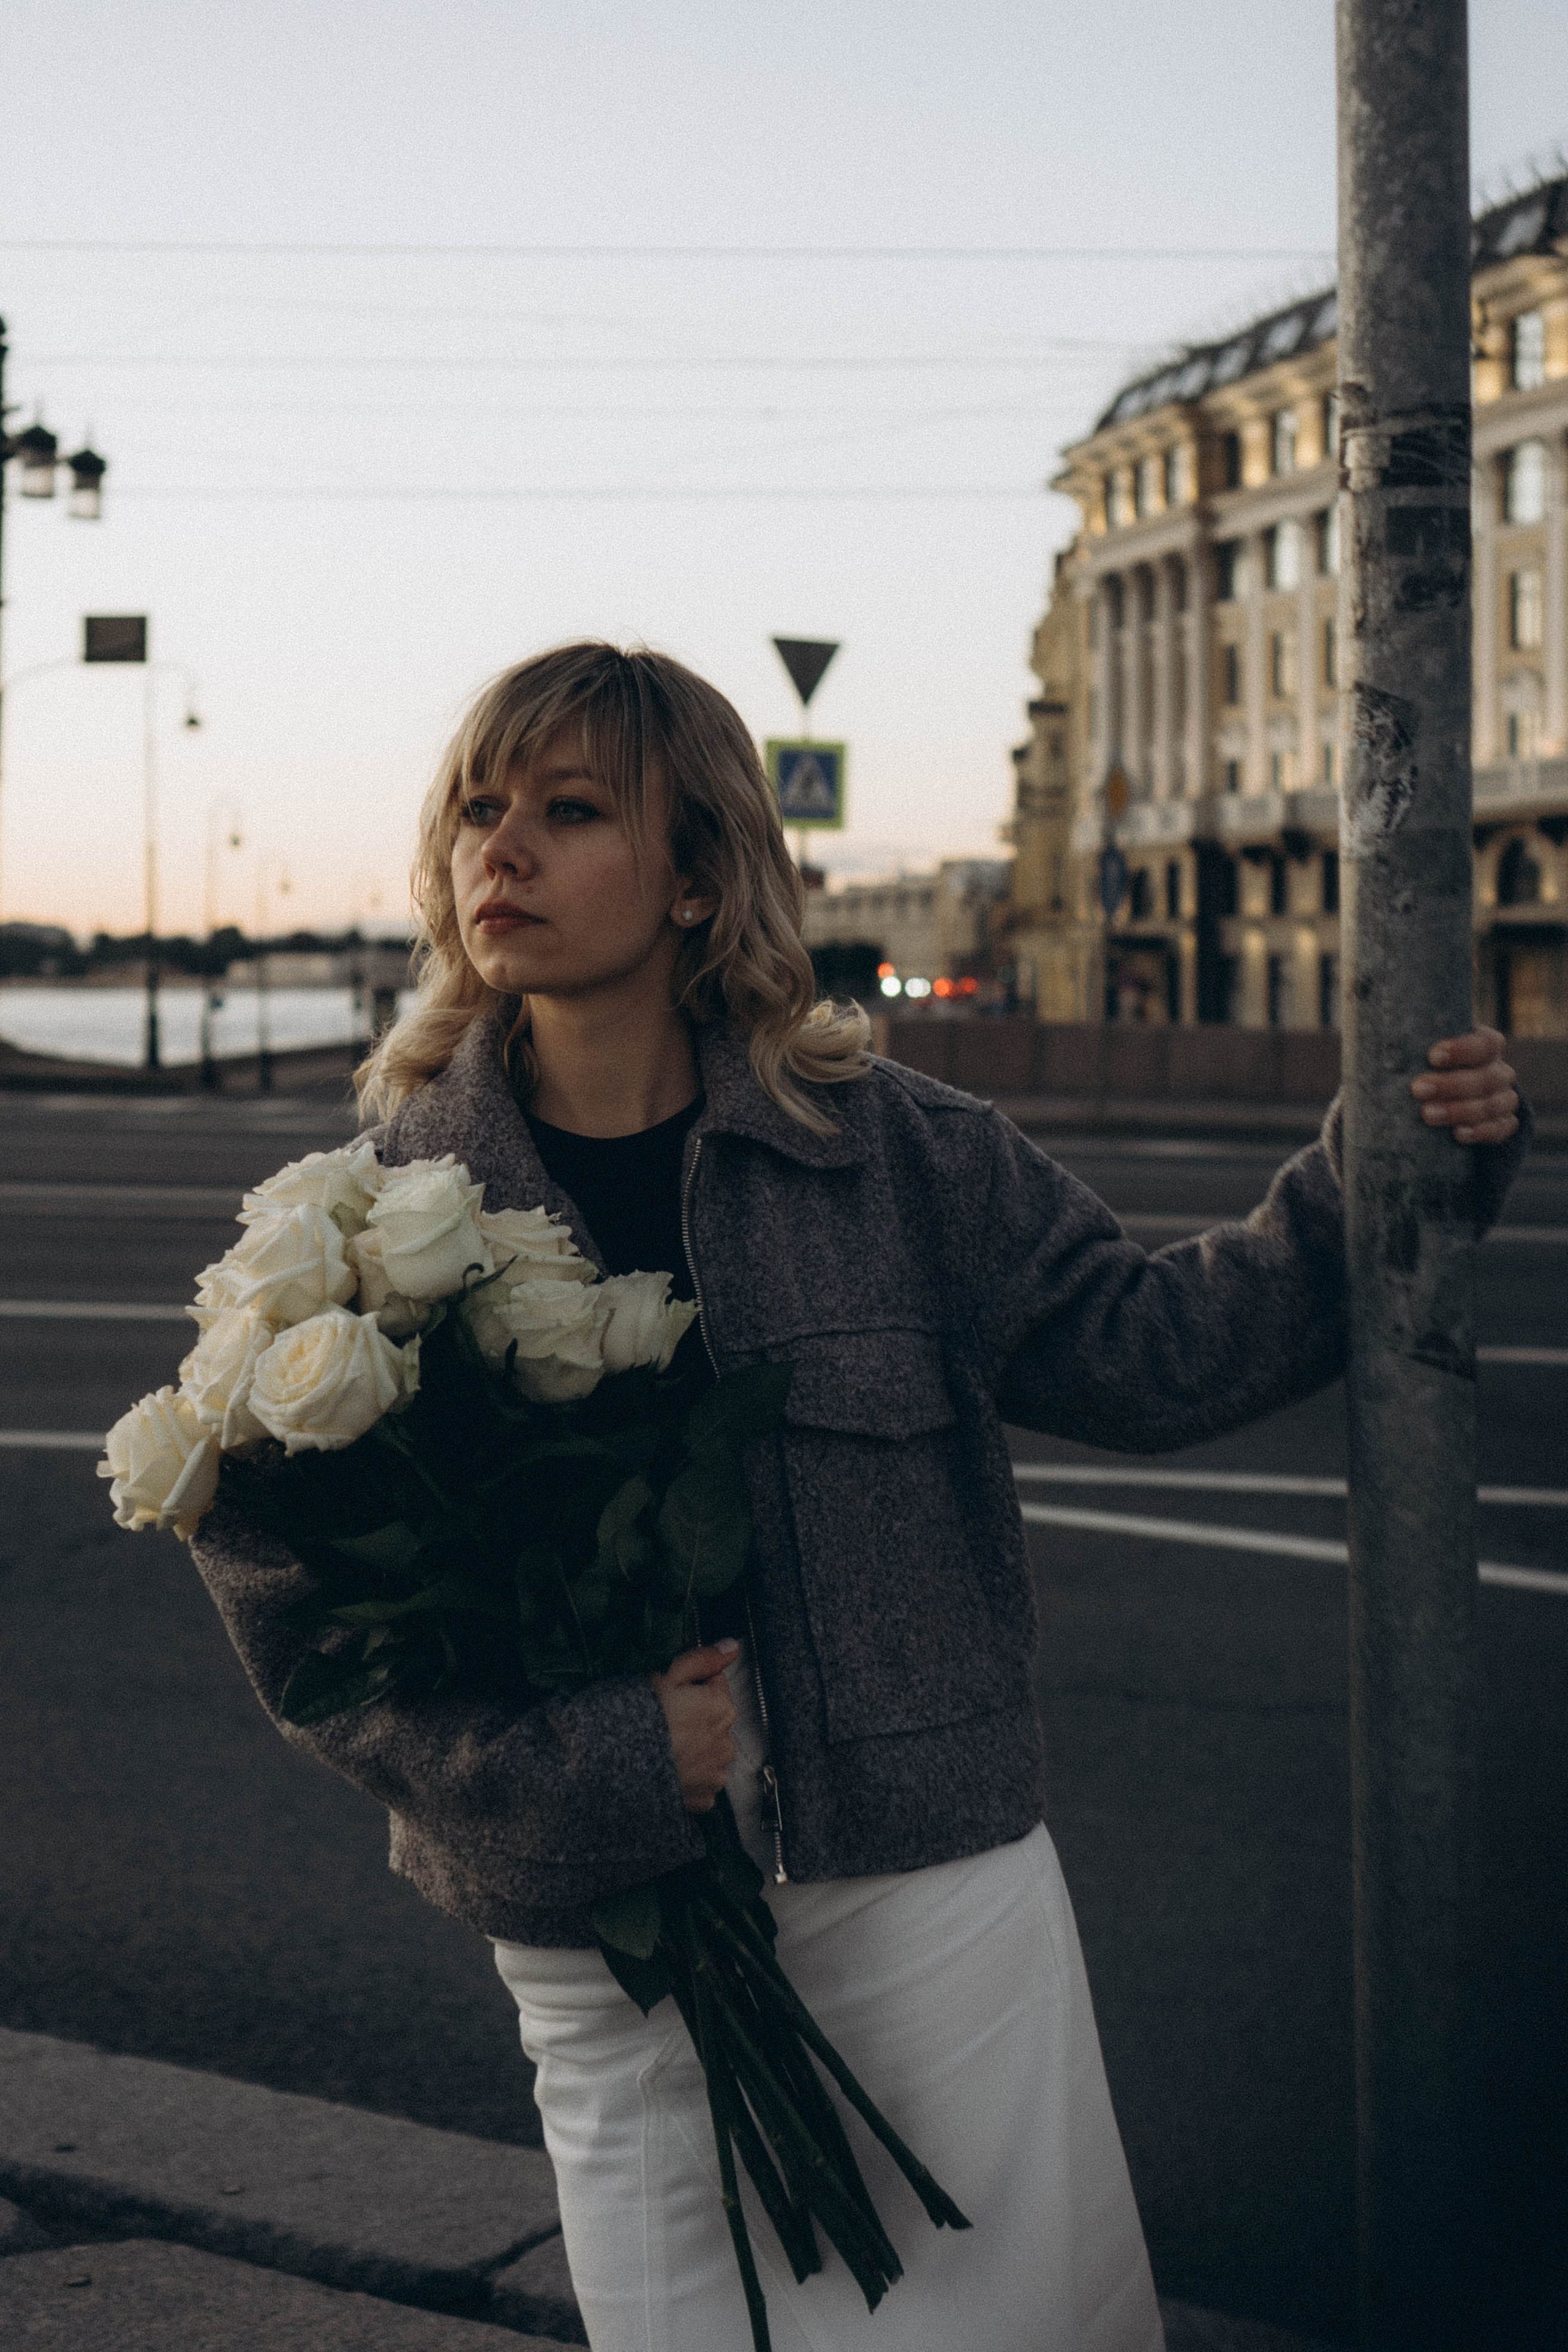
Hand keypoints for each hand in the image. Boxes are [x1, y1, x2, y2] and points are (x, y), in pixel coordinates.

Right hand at [651, 1640, 739, 1812]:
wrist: (615, 1768)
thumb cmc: (639, 1717)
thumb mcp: (667, 1677)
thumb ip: (703, 1660)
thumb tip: (732, 1646)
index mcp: (721, 1708)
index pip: (716, 1685)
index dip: (693, 1686)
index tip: (673, 1693)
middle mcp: (726, 1742)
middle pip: (715, 1720)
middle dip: (697, 1717)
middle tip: (664, 1721)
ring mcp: (715, 1774)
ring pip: (710, 1752)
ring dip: (696, 1748)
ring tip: (664, 1747)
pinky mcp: (703, 1798)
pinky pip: (701, 1781)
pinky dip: (690, 1776)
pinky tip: (668, 1769)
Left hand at [1410, 1026, 1519, 1144]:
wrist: (1442, 1098)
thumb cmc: (1428, 1067)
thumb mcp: (1424, 1053)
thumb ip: (1416, 1049)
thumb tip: (1390, 1047)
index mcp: (1487, 1047)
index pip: (1486, 1044)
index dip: (1463, 1050)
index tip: (1432, 1056)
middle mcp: (1500, 1072)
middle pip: (1486, 1078)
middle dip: (1450, 1085)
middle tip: (1418, 1089)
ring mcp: (1504, 1099)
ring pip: (1491, 1105)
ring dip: (1458, 1111)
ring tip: (1427, 1114)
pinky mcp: (1503, 1124)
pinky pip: (1499, 1129)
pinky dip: (1480, 1132)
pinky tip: (1458, 1134)